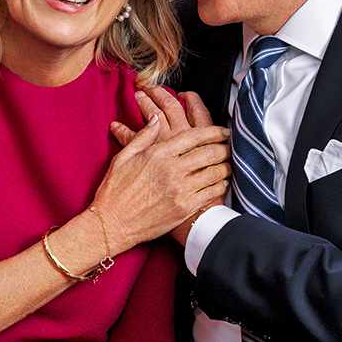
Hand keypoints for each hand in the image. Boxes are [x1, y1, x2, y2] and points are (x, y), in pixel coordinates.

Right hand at [110, 89, 227, 246]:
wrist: (112, 224)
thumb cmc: (115, 190)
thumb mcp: (123, 157)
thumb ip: (143, 136)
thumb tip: (156, 118)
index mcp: (159, 154)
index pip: (195, 136)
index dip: (214, 132)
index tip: (223, 131)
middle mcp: (172, 170)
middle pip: (209, 152)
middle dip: (224, 148)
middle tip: (229, 147)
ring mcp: (180, 190)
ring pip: (214, 172)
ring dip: (225, 166)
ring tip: (228, 163)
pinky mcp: (184, 208)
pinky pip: (211, 192)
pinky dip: (220, 185)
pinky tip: (220, 182)